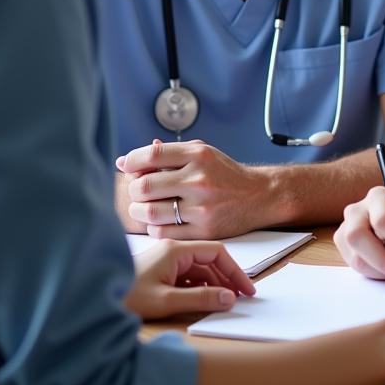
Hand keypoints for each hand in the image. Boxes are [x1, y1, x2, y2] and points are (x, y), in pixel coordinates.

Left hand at [116, 139, 275, 239]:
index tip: (126, 166)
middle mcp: (199, 179)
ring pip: (150, 213)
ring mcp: (201, 206)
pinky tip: (160, 220)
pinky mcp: (204, 230)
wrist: (259, 196)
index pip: (152, 155)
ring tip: (144, 207)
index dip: (131, 161)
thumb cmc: (225, 174)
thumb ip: (167, 155)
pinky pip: (163, 232)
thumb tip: (126, 161)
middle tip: (138, 192)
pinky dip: (154, 227)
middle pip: (145, 187)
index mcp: (198, 154)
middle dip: (134, 190)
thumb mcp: (202, 153)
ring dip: (139, 211)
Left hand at [123, 238, 255, 319]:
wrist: (95, 300)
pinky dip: (200, 289)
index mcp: (175, 250)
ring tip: (227, 303)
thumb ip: (200, 299)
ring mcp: (166, 262)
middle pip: (209, 261)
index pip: (216, 252)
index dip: (234, 270)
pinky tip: (206, 301)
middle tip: (242, 299)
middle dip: (227, 279)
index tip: (247, 289)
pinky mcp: (160, 274)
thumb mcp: (166, 301)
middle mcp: (172, 252)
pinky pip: (188, 278)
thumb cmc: (126, 297)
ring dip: (214, 285)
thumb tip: (229, 298)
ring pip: (199, 270)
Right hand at [334, 185, 384, 283]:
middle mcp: (359, 211)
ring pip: (355, 256)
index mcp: (380, 196)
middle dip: (381, 258)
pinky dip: (376, 275)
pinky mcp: (350, 251)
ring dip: (380, 271)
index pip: (378, 215)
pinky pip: (356, 267)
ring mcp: (350, 231)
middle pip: (356, 235)